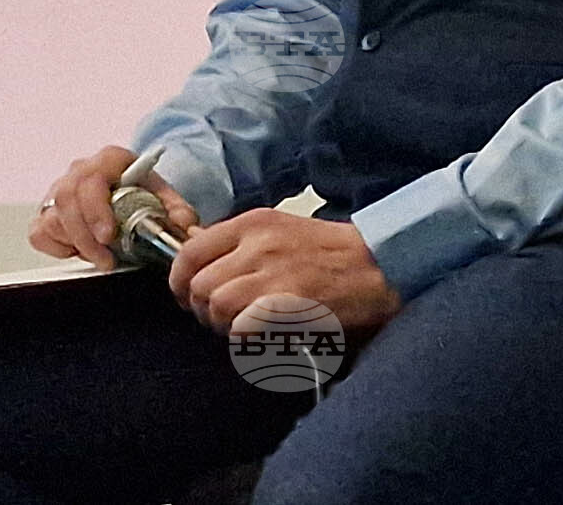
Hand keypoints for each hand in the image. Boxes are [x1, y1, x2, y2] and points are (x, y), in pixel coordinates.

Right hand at [30, 144, 199, 268]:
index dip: (95, 210)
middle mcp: (79, 170)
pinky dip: (55, 246)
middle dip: (85, 235)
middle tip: (106, 259)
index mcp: (109, 160)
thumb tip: (187, 228)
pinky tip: (78, 250)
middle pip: (67, 199)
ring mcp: (59, 190)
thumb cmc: (144, 191)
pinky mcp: (47, 211)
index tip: (109, 236)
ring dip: (76, 243)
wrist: (131, 189)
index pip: (91, 180)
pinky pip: (39, 230)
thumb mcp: (166, 197)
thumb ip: (178, 211)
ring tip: (101, 259)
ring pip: (52, 216)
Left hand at [168, 209, 401, 337]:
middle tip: (223, 321)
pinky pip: (242, 328)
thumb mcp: (279, 229)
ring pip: (216, 306)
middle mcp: (256, 243)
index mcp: (251, 223)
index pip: (189, 251)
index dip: (179, 281)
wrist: (383, 265)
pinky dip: (245, 340)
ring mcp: (273, 272)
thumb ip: (238, 242)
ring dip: (224, 326)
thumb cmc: (332, 252)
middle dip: (203, 310)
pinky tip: (262, 339)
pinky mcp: (291, 303)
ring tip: (244, 330)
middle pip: (198, 285)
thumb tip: (195, 256)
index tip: (186, 298)